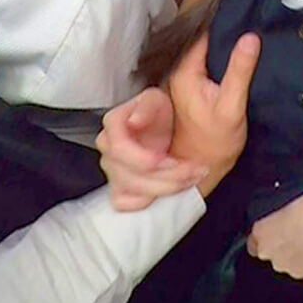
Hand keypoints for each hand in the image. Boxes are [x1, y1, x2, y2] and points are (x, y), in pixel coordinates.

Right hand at [96, 88, 208, 211]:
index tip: (170, 160)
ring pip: (132, 191)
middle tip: (193, 169)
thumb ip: (146, 106)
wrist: (170, 126)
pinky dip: (151, 200)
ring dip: (167, 187)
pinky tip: (171, 188)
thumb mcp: (157, 99)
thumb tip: (134, 120)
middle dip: (166, 175)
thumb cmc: (161, 112)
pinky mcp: (121, 187)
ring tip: (192, 176)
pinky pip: (126, 203)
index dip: (145, 160)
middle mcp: (109, 148)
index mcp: (114, 124)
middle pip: (128, 175)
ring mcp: (113, 169)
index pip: (119, 149)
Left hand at [168, 33, 260, 197]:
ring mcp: (182, 86)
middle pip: (204, 46)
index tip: (245, 27)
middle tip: (249, 41)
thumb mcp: (233, 104)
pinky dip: (219, 69)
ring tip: (243, 57)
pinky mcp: (190, 95)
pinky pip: (205, 72)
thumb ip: (240, 69)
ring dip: (223, 56)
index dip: (225, 30)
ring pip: (205, 58)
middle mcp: (178, 76)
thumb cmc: (216, 143)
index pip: (204, 37)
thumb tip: (250, 38)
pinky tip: (232, 75)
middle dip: (225, 42)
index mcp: (184, 74)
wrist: (204, 170)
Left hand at [247, 177, 302, 278]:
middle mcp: (266, 250)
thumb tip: (279, 221)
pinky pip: (301, 269)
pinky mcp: (299, 272)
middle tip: (297, 234)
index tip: (276, 233)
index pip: (253, 243)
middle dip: (280, 246)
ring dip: (293, 255)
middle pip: (269, 253)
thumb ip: (275, 217)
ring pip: (285, 262)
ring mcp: (282, 264)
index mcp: (259, 231)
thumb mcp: (283, 200)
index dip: (266, 238)